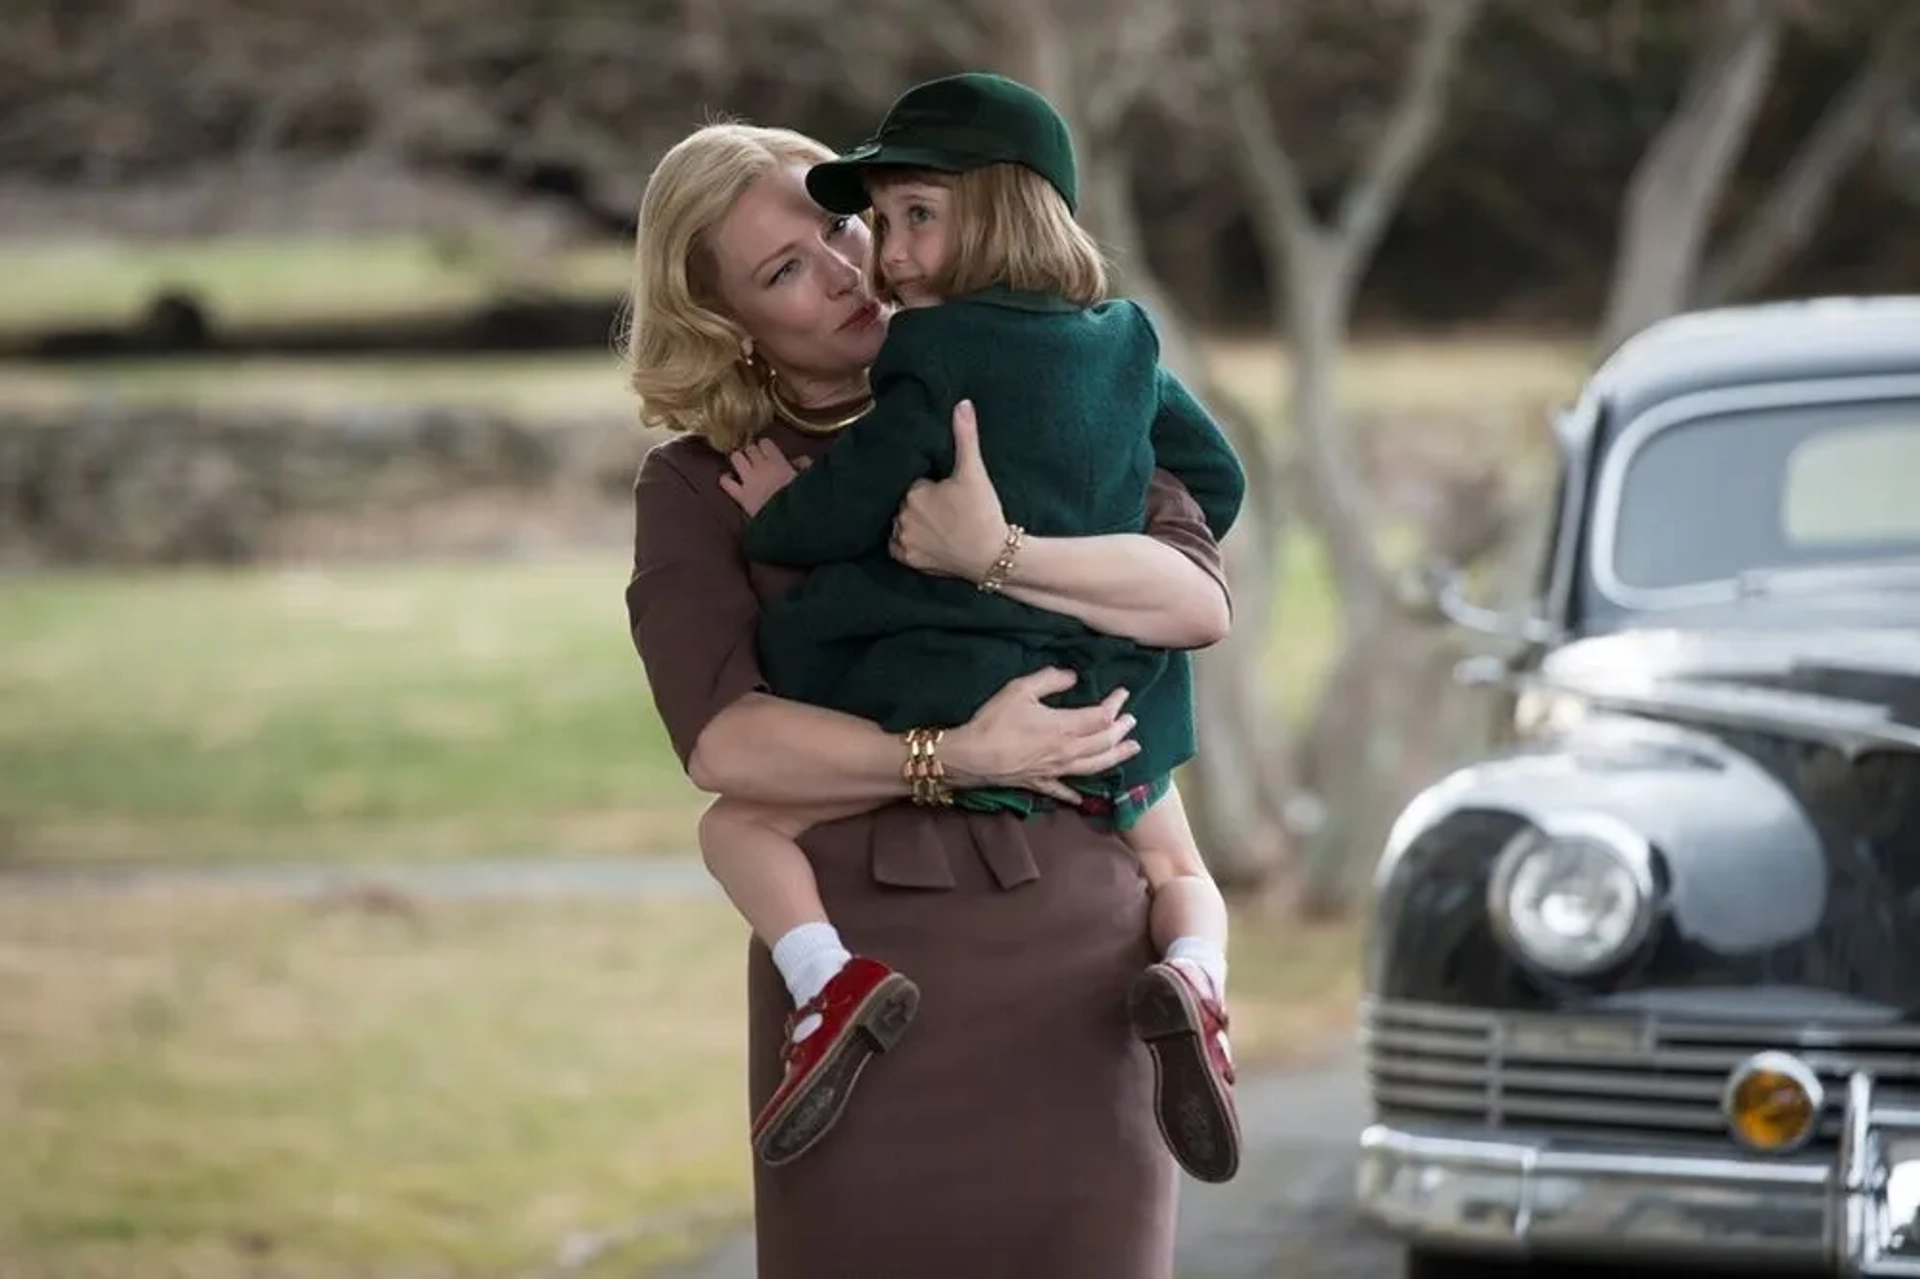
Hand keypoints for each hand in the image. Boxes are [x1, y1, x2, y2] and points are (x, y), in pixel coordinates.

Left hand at [719, 439, 804, 516]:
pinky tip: (731, 480)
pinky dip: (726, 479)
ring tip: (744, 467)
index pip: (765, 443)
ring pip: (736, 458)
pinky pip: (725, 482)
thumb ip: (805, 465)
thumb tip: (798, 460)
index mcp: (778, 461)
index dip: (766, 447)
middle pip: (750, 449)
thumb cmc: (804, 501)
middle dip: (753, 453)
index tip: (769, 453)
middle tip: (758, 462)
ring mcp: (748, 481)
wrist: (791, 523)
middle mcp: (761, 467)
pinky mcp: (741, 496)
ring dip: (740, 460)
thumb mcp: (810, 480)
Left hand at [889, 399, 1009, 580]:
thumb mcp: (974, 472)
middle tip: (946, 507)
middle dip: (920, 502)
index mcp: (914, 492)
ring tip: (937, 523)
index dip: (929, 485)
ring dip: (911, 521)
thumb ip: (965, 436)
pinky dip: (906, 542)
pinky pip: (896, 547)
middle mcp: (902, 516)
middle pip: (905, 502)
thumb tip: (962, 403)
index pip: (913, 482)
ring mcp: (904, 540)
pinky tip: (924, 538)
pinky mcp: (908, 560)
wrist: (993, 556)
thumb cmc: (983, 512)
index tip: (945, 490)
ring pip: (899, 523)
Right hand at [940, 668, 1139, 803]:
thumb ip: (1049, 679)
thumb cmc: (995, 722)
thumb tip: (1072, 676)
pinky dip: (1076, 793)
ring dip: (1116, 757)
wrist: (971, 758)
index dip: (1116, 704)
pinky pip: (1063, 790)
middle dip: (1121, 730)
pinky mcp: (1040, 783)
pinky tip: (1083, 797)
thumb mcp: (1020, 689)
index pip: (1101, 716)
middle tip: (1132, 721)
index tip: (1123, 693)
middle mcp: (1068, 751)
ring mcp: (1056, 770)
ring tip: (1132, 751)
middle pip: (1104, 742)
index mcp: (1065, 727)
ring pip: (1094, 766)